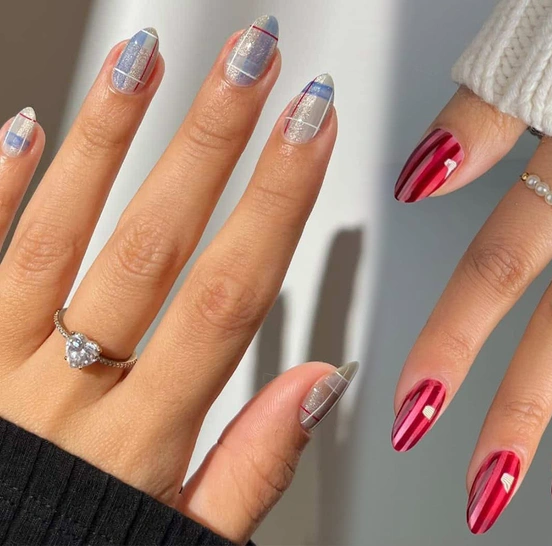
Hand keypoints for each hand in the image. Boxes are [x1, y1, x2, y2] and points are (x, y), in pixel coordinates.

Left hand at [0, 18, 354, 543]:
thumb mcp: (185, 544)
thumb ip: (253, 468)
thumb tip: (320, 384)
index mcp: (138, 440)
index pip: (226, 295)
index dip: (275, 203)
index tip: (310, 129)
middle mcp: (65, 393)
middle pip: (153, 244)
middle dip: (211, 143)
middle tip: (250, 64)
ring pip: (59, 233)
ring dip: (107, 136)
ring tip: (148, 58)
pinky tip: (24, 123)